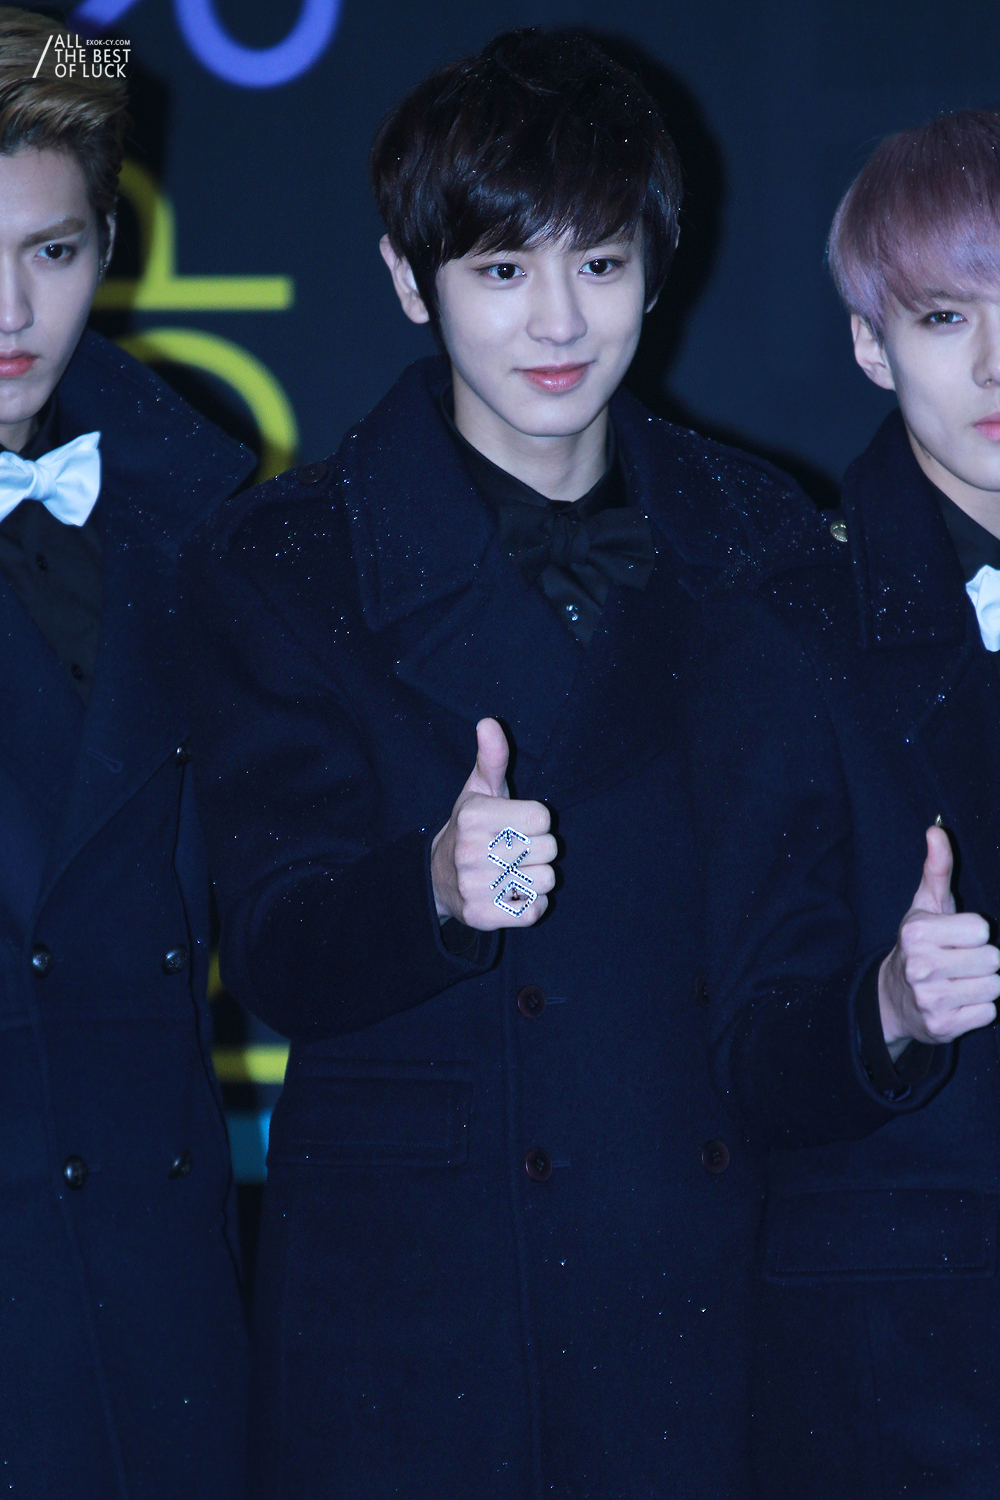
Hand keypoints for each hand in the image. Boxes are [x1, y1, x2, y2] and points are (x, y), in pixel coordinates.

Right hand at [431, 718, 556, 928]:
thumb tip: (489, 722)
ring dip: (536, 878)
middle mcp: (471, 851)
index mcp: (474, 816)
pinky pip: (534, 910)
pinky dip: (531, 905)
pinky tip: (512, 893)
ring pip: (545, 881)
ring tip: (514, 872)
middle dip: (539, 849)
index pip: (544, 817)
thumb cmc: (471, 828)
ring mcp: (474, 887)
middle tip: (515, 850)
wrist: (438, 879)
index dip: (537, 821)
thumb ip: (492, 758)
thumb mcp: (479, 790)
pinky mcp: (482, 916)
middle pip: (550, 849)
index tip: (516, 824)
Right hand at [879, 825, 999, 1059]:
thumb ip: (937, 868)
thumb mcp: (926, 906)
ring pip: (993, 987)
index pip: (981, 929)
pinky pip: (988, 1012)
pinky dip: (979, 1008)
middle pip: (992, 959)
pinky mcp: (941, 1027)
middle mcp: (919, 966)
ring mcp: (929, 999)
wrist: (893, 998)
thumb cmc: (920, 944)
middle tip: (958, 961)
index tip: (954, 938)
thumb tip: (936, 830)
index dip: (974, 933)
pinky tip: (958, 1002)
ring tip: (959, 981)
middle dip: (982, 960)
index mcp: (916, 932)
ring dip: (983, 985)